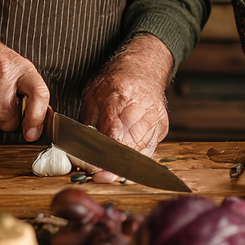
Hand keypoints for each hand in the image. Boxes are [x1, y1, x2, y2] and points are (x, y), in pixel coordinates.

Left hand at [79, 34, 172, 181]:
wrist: (142, 68)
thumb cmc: (115, 81)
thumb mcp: (92, 96)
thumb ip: (88, 123)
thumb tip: (81, 150)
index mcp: (120, 96)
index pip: (114, 134)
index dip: (104, 155)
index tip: (94, 170)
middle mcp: (143, 108)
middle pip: (130, 146)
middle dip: (114, 165)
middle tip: (100, 176)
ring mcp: (156, 119)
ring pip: (141, 152)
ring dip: (125, 166)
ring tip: (109, 173)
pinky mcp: (162, 127)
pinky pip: (149, 150)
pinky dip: (136, 159)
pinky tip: (124, 164)